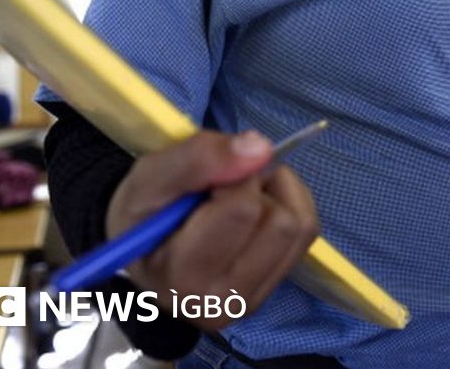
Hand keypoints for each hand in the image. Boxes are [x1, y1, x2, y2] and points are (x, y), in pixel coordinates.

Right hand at [106, 131, 318, 330]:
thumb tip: (262, 148)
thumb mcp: (150, 176)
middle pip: (280, 221)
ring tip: (238, 194)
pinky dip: (289, 204)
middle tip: (223, 186)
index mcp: (184, 278)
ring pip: (300, 225)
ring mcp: (254, 298)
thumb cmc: (142, 212)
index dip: (231, 176)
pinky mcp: (274, 286)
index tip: (206, 179)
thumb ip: (198, 158)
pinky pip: (307, 231)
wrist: (142, 246)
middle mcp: (224, 301)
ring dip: (276, 193)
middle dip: (257, 186)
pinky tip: (256, 206)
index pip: (242, 210)